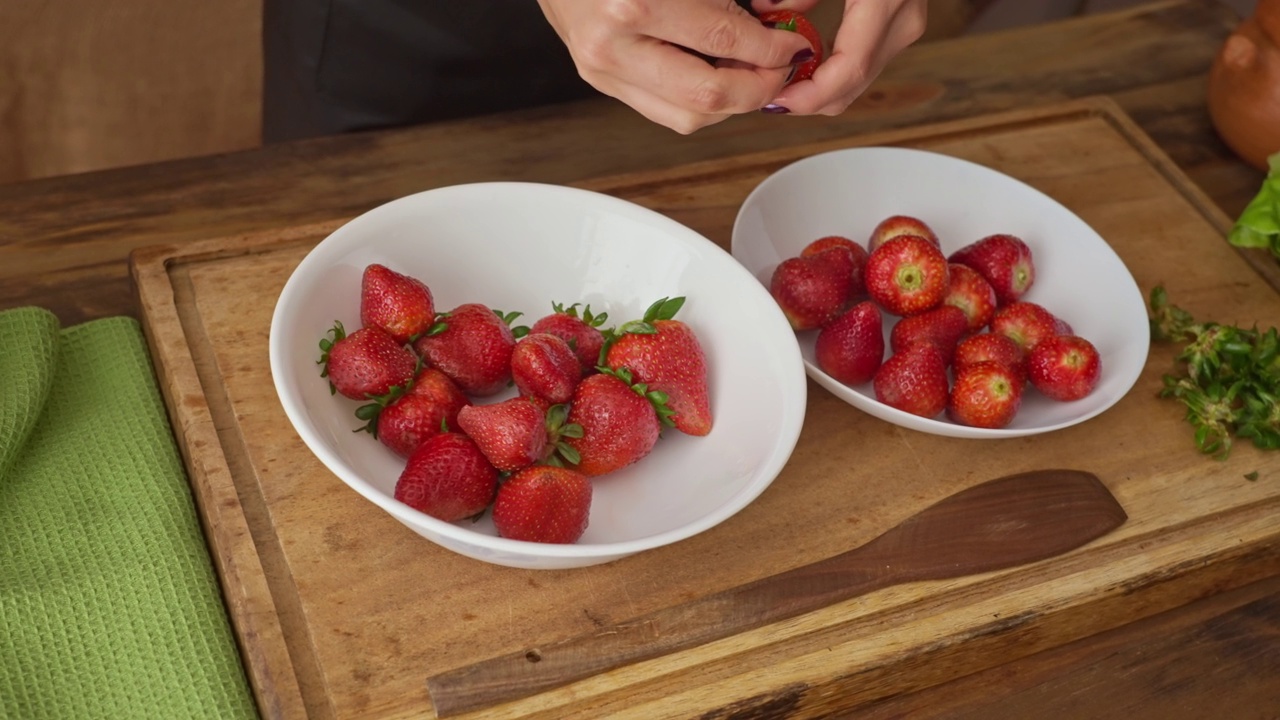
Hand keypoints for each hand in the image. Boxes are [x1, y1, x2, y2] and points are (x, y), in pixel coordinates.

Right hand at [536, 0, 813, 132]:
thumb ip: (727, 1)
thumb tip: (778, 25)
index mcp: (633, 5)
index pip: (723, 42)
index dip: (771, 50)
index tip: (794, 46)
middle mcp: (613, 45)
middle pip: (707, 97)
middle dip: (757, 89)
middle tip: (780, 70)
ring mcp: (602, 70)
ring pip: (687, 117)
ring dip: (730, 103)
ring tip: (748, 72)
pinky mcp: (600, 81)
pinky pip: (664, 111)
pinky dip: (699, 101)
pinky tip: (715, 74)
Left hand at [753, 0, 927, 114]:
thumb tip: (767, 9)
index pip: (849, 68)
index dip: (810, 95)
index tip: (776, 100)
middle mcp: (903, 20)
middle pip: (850, 87)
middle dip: (805, 100)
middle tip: (765, 93)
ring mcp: (905, 27)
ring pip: (855, 83)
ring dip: (814, 89)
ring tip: (777, 79)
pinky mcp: (899, 27)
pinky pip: (859, 66)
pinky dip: (828, 73)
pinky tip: (799, 64)